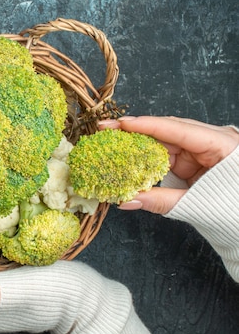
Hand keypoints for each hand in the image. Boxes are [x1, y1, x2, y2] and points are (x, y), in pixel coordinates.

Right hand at [98, 116, 238, 213]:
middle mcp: (210, 141)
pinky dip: (146, 159)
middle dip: (136, 131)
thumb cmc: (232, 210)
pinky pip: (165, 155)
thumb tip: (127, 201)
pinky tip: (127, 158)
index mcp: (221, 144)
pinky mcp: (194, 161)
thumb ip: (161, 201)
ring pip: (164, 142)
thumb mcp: (197, 204)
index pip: (178, 128)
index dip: (147, 125)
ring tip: (112, 144)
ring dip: (138, 145)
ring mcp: (202, 150)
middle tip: (107, 130)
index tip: (121, 123)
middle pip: (167, 131)